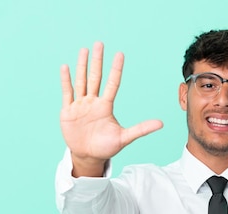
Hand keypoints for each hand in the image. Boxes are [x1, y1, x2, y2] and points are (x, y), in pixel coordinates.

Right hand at [60, 42, 162, 176]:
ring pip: (81, 81)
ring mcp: (80, 105)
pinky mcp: (68, 111)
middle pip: (96, 77)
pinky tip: (65, 68)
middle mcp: (93, 102)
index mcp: (106, 106)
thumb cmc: (106, 147)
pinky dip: (66, 81)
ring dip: (82, 66)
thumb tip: (161, 123)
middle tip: (99, 43)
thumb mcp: (124, 137)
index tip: (120, 54)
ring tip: (84, 50)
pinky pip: (67, 93)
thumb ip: (141, 129)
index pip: (112, 83)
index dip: (116, 69)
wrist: (88, 156)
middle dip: (97, 61)